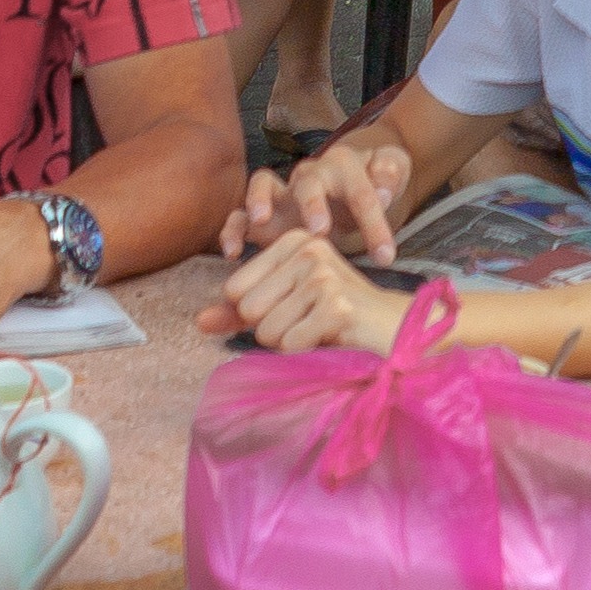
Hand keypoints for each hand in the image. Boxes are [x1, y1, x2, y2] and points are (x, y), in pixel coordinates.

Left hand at [199, 227, 410, 353]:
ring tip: (321, 327)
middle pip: (248, 310)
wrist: (391, 327)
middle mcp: (308, 248)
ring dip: (291, 341)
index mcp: (292, 239)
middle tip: (309, 319)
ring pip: (267, 331)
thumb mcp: (285, 303)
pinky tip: (333, 337)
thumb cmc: (333, 314)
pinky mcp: (336, 306)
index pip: (234, 289)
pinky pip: (290, 345)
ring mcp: (323, 275)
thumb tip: (199, 321)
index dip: (258, 310)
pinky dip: (307, 350)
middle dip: (273, 328)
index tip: (293, 304)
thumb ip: (240, 310)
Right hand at [218, 135, 415, 264]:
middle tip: (319, 231)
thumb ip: (391, 174)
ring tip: (260, 221)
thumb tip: (383, 190)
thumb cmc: (375, 180)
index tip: (386, 257)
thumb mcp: (394, 169)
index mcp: (344, 165)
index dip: (374, 223)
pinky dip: (232, 230)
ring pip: (262, 185)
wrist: (354, 180)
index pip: (360, 191)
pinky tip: (233, 253)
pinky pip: (239, 217)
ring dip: (259, 200)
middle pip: (307, 182)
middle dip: (312, 204)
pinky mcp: (262, 215)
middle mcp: (309, 175)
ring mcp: (282, 194)